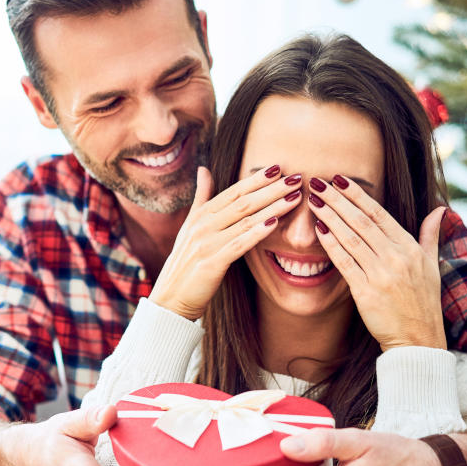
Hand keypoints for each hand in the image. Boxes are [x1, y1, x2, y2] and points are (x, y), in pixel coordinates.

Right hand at [149, 165, 301, 319]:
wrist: (170, 298)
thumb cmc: (185, 262)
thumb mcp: (190, 226)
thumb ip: (201, 198)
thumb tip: (204, 169)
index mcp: (201, 215)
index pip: (234, 191)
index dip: (257, 179)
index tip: (278, 167)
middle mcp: (202, 225)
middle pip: (243, 202)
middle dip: (272, 189)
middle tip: (296, 178)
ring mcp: (206, 243)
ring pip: (245, 220)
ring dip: (272, 207)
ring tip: (295, 197)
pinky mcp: (211, 263)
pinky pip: (238, 244)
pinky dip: (257, 233)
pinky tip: (275, 223)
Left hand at [308, 176, 446, 349]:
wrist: (417, 340)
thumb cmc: (423, 303)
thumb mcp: (432, 266)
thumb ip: (431, 236)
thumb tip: (439, 210)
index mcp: (411, 249)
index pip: (380, 214)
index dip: (358, 195)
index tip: (340, 180)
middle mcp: (397, 258)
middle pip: (362, 221)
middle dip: (338, 200)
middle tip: (319, 182)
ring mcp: (382, 275)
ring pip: (351, 238)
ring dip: (330, 217)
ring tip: (314, 201)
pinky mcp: (366, 292)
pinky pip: (345, 263)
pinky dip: (331, 245)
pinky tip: (319, 230)